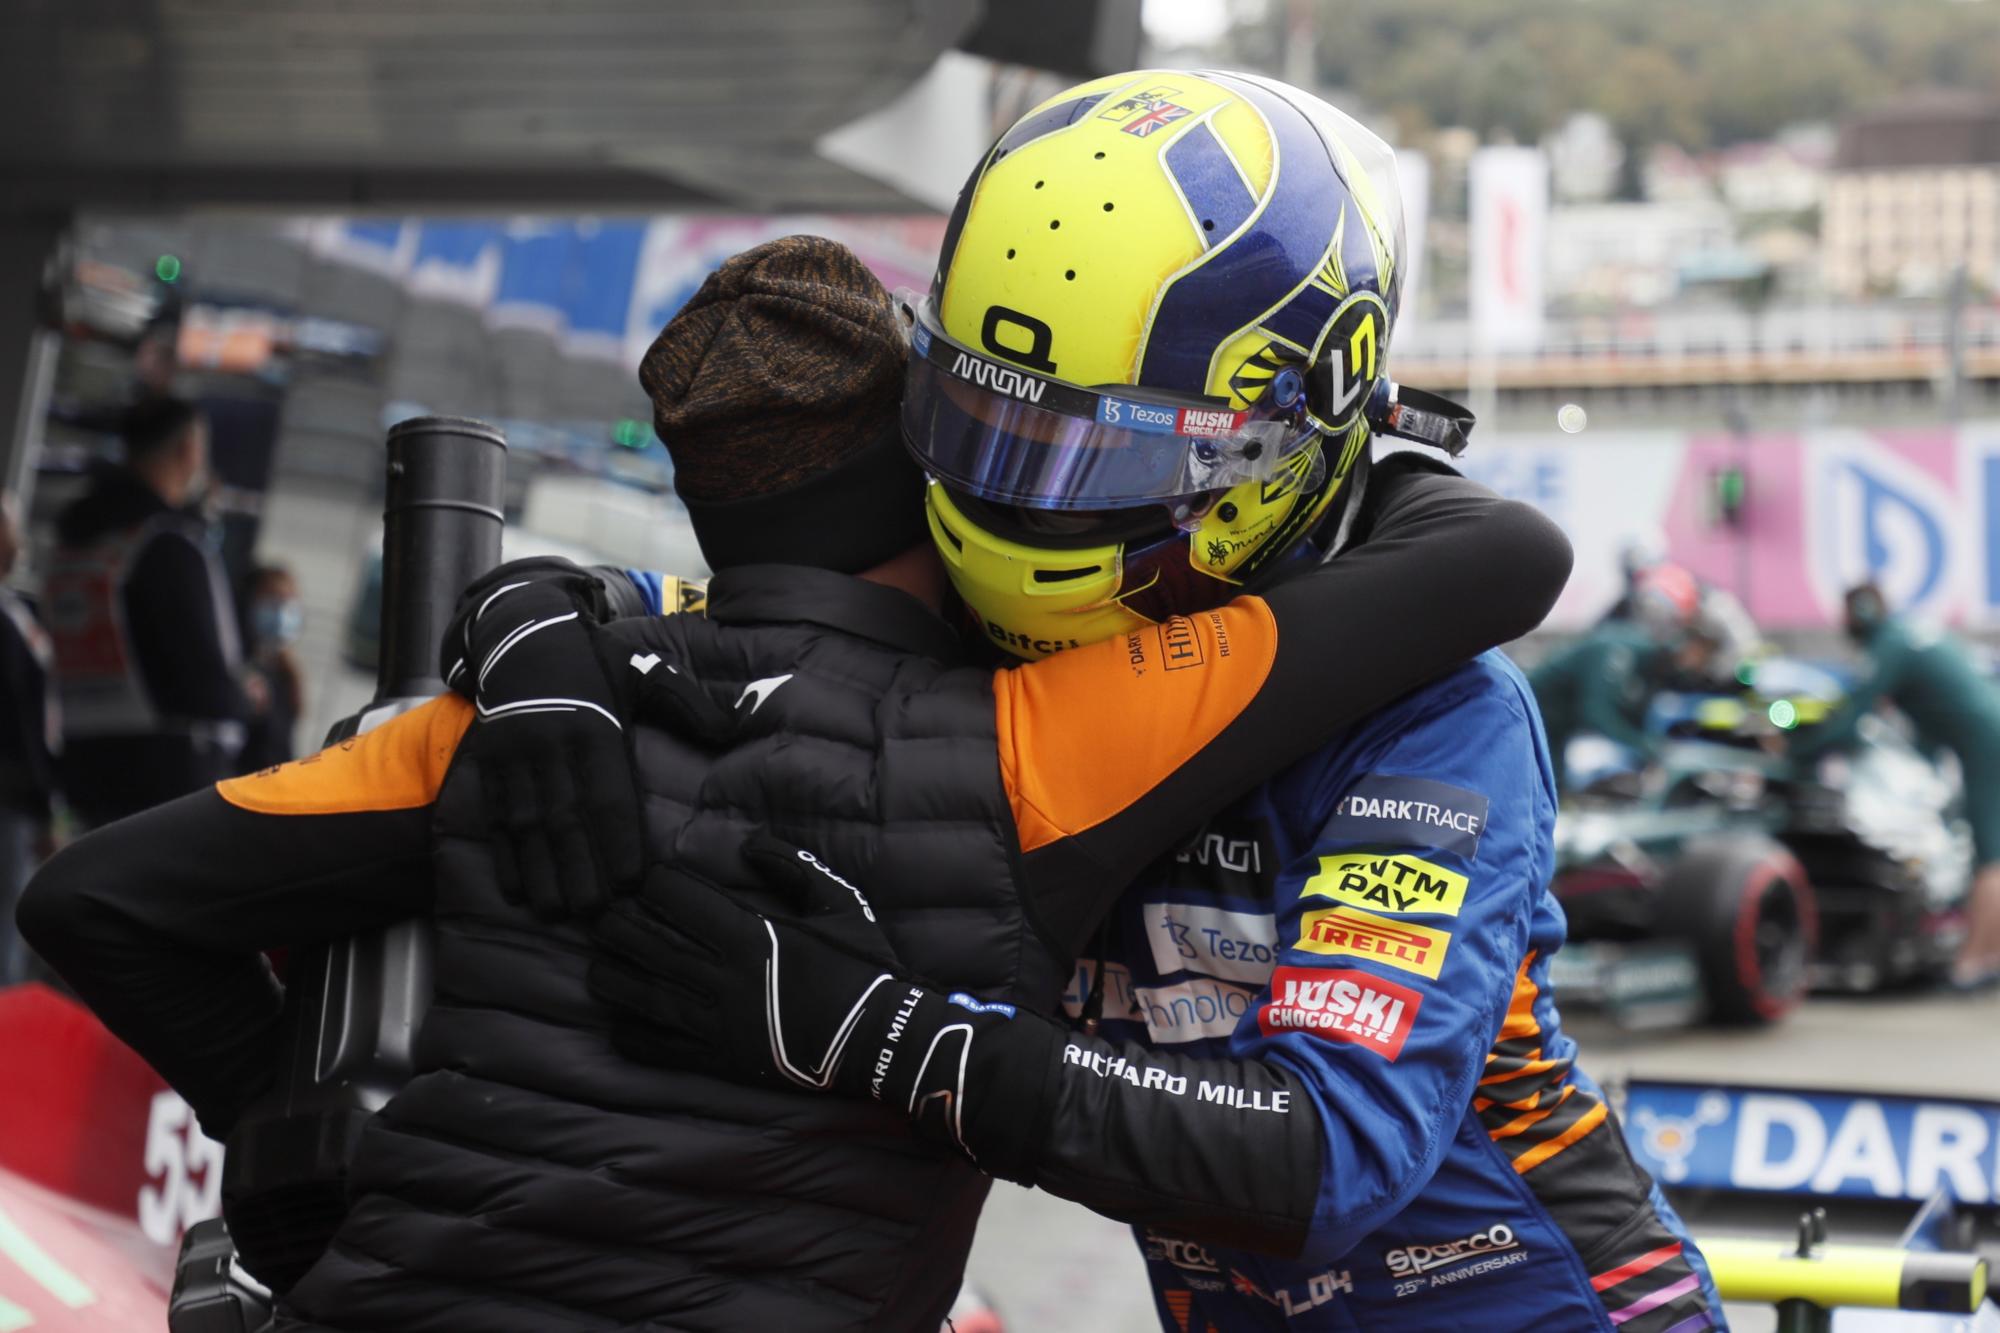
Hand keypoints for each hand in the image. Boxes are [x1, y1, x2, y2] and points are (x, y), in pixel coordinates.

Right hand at [444, 559, 728, 919]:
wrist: (524, 634)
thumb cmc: (597, 662)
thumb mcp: (646, 671)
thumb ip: (690, 703)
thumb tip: (739, 724)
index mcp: (597, 726)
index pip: (609, 794)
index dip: (618, 840)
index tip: (631, 881)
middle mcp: (554, 744)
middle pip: (566, 817)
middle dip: (579, 869)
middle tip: (593, 913)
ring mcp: (517, 754)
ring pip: (528, 822)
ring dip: (540, 872)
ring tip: (555, 912)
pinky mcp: (491, 761)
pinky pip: (497, 813)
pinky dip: (504, 854)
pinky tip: (516, 888)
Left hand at [589, 833, 1058, 1176]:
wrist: (882, 1040)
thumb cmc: (863, 966)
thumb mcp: (838, 903)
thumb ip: (792, 867)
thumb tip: (748, 843)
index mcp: (750, 933)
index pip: (676, 898)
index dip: (656, 883)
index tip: (652, 881)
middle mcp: (723, 976)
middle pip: (646, 942)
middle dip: (619, 924)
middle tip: (608, 916)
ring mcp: (717, 1021)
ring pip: (641, 993)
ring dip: (612, 974)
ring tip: (600, 962)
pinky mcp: (719, 1059)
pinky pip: (659, 1047)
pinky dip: (631, 1034)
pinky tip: (617, 1021)